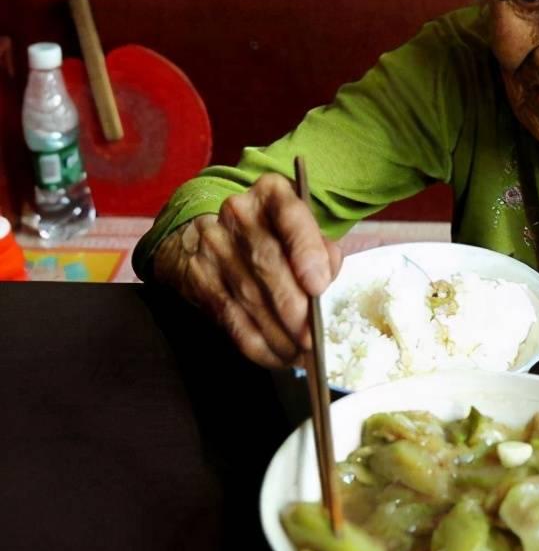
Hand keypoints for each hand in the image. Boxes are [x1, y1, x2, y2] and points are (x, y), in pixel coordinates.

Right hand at [154, 173, 343, 367]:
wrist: (206, 232)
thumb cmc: (273, 233)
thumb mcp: (302, 228)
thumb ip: (322, 249)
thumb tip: (326, 283)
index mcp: (272, 193)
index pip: (291, 216)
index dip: (306, 252)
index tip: (319, 285)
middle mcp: (239, 214)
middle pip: (268, 265)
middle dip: (294, 309)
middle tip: (314, 338)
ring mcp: (213, 245)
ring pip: (249, 298)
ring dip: (280, 335)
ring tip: (303, 354)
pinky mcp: (199, 278)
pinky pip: (230, 320)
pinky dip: (258, 345)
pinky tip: (279, 356)